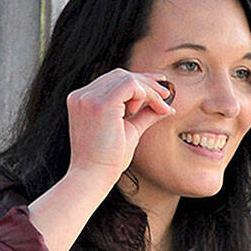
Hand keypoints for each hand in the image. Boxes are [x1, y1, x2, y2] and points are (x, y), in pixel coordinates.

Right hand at [65, 68, 173, 184]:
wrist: (94, 175)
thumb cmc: (109, 158)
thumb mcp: (130, 130)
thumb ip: (144, 115)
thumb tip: (167, 107)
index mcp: (83, 100)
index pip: (113, 80)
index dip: (138, 80)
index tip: (159, 86)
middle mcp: (82, 95)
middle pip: (120, 75)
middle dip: (147, 82)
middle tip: (166, 94)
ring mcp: (88, 98)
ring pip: (127, 79)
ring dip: (150, 91)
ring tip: (162, 107)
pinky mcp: (100, 104)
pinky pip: (131, 86)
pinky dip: (148, 94)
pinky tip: (157, 108)